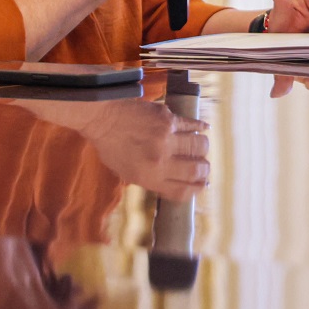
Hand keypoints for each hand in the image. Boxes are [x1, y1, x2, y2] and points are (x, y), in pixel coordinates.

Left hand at [71, 99, 209, 200]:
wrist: (104, 118)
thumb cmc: (111, 147)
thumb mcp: (127, 173)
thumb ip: (151, 178)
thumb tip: (174, 181)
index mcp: (149, 176)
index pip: (182, 190)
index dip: (196, 190)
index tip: (201, 185)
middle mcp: (160, 159)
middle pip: (196, 170)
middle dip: (204, 171)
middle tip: (204, 167)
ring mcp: (166, 138)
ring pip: (199, 146)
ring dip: (203, 149)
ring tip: (201, 148)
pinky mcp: (168, 118)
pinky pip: (192, 124)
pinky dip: (201, 127)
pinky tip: (204, 128)